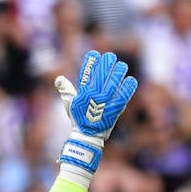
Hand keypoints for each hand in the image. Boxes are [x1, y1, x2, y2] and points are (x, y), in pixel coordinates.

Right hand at [54, 50, 138, 178]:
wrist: (87, 137)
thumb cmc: (78, 120)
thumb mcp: (70, 104)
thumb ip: (66, 90)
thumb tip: (59, 78)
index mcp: (83, 94)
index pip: (86, 74)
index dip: (90, 63)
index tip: (94, 54)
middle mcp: (93, 97)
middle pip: (101, 76)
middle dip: (106, 65)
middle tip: (111, 57)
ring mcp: (104, 103)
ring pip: (113, 84)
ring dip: (118, 73)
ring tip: (122, 66)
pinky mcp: (114, 110)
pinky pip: (122, 96)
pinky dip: (127, 88)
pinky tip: (131, 80)